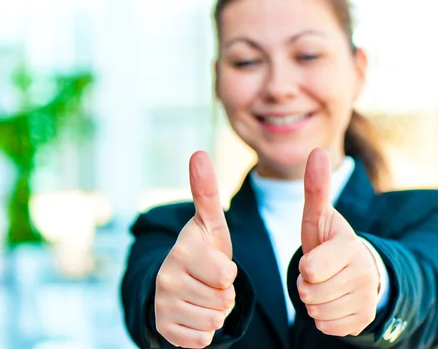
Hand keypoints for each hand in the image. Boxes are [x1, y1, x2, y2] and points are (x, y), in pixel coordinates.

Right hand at [155, 151, 236, 347]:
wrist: (182, 281)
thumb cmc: (205, 250)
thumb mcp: (210, 223)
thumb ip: (206, 192)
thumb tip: (198, 152)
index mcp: (181, 251)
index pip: (226, 276)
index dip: (231, 274)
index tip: (219, 265)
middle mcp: (166, 278)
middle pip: (222, 302)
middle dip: (225, 295)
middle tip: (212, 283)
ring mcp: (161, 305)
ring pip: (213, 322)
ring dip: (217, 313)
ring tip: (205, 296)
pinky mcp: (162, 328)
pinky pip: (201, 340)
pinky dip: (205, 331)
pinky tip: (196, 314)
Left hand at [298, 148, 379, 336]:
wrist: (355, 269)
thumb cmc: (329, 242)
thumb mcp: (319, 217)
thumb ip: (316, 189)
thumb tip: (317, 151)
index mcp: (350, 247)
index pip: (310, 269)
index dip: (304, 267)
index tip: (315, 259)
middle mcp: (364, 273)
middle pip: (311, 294)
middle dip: (308, 286)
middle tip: (319, 274)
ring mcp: (367, 299)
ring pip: (318, 313)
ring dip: (315, 302)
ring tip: (326, 285)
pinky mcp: (364, 319)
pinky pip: (328, 328)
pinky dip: (325, 318)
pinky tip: (334, 301)